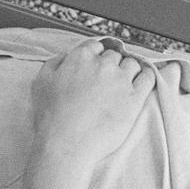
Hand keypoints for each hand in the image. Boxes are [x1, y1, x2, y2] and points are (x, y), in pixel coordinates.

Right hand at [30, 39, 155, 165]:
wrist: (66, 143)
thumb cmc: (51, 116)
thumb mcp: (41, 82)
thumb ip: (55, 62)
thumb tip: (67, 56)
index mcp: (81, 57)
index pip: (94, 45)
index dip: (94, 54)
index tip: (94, 64)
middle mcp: (103, 64)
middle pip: (113, 55)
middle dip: (109, 64)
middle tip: (104, 78)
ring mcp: (121, 80)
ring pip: (131, 64)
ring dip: (127, 69)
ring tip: (120, 82)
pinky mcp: (135, 97)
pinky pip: (148, 77)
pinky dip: (145, 76)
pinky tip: (141, 80)